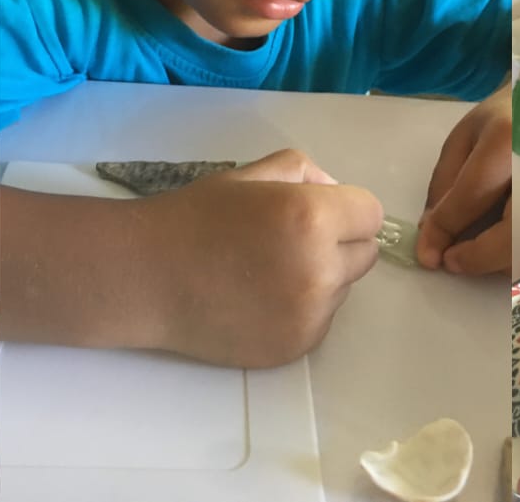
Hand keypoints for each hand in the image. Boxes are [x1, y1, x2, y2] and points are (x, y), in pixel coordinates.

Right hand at [143, 149, 383, 368]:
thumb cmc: (195, 218)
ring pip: (342, 290)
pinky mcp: (295, 347)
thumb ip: (304, 171)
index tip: (316, 212)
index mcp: (312, 218)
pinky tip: (258, 300)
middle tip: (288, 241)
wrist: (148, 277)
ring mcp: (309, 315)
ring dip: (320, 279)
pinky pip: (320, 321)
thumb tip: (336, 192)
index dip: (345, 210)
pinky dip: (301, 311)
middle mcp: (320, 270)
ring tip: (266, 271)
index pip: (371, 214)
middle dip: (338, 244)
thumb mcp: (250, 175)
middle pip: (364, 255)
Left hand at [417, 90, 511, 274]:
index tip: (429, 255)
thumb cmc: (509, 114)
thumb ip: (445, 183)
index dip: (445, 232)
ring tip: (483, 251)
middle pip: (513, 236)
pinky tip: (511, 248)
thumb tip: (432, 234)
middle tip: (455, 261)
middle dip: (479, 258)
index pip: (471, 198)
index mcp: (507, 139)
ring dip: (504, 262)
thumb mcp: (466, 135)